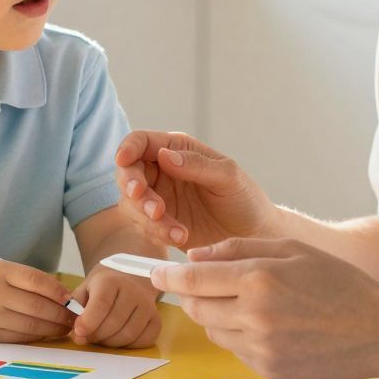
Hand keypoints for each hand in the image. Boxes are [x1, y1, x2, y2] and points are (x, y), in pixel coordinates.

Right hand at [0, 261, 74, 343]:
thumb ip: (25, 279)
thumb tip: (60, 295)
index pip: (39, 281)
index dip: (60, 292)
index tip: (72, 299)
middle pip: (38, 307)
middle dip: (61, 314)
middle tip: (75, 317)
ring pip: (31, 326)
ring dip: (53, 329)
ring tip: (64, 328)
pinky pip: (19, 338)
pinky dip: (36, 336)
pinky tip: (45, 334)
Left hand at [68, 265, 161, 348]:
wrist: (129, 277)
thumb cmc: (102, 286)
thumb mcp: (84, 290)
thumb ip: (76, 311)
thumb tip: (78, 335)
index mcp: (111, 281)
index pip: (101, 304)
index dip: (88, 322)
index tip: (78, 332)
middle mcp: (133, 291)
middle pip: (114, 323)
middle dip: (96, 336)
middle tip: (87, 337)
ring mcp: (148, 305)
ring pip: (128, 335)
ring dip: (110, 343)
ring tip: (101, 337)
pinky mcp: (156, 318)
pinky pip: (144, 340)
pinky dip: (129, 345)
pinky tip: (118, 338)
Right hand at [114, 130, 275, 249]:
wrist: (254, 236)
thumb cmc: (245, 199)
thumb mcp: (228, 176)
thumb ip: (196, 165)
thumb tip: (163, 156)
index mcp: (177, 150)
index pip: (141, 142)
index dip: (127, 149)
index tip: (123, 160)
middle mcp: (163, 171)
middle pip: (129, 173)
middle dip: (135, 190)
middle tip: (153, 208)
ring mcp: (159, 198)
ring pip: (131, 204)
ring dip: (147, 218)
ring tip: (178, 231)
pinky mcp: (159, 224)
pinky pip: (144, 227)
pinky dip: (157, 233)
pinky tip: (181, 236)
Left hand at [149, 238, 378, 378]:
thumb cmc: (339, 282)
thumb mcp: (291, 249)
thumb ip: (238, 249)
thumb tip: (194, 255)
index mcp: (259, 280)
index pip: (193, 279)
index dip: (168, 275)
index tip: (153, 272)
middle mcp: (254, 317)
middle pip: (195, 307)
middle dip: (193, 294)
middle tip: (208, 284)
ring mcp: (261, 348)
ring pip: (212, 331)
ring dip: (217, 315)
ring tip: (251, 303)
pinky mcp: (268, 370)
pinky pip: (235, 350)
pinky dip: (240, 336)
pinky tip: (271, 325)